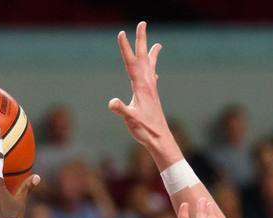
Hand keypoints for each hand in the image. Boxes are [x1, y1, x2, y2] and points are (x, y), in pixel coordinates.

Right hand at [108, 22, 171, 151]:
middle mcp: (148, 85)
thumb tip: (111, 102)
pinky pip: (152, 79)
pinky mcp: (153, 97)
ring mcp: (152, 90)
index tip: (121, 33)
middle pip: (143, 57)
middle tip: (142, 23)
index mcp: (141, 87)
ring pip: (150, 66)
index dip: (125, 48)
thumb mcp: (131, 120)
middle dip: (141, 40)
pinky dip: (153, 71)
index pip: (131, 63)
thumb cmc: (146, 130)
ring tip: (157, 44)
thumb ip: (121, 110)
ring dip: (152, 53)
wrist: (160, 139)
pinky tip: (155, 73)